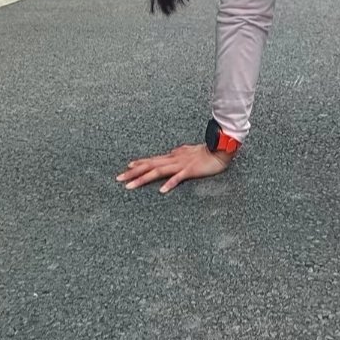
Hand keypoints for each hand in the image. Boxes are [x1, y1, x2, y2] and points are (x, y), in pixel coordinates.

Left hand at [116, 142, 232, 193]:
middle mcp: (173, 159)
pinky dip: (170, 183)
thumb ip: (179, 152)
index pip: (152, 160)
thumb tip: (172, 152)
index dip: (139, 164)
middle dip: (133, 173)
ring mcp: (181, 165)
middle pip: (150, 166)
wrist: (220, 150)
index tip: (126, 168)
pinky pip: (178, 178)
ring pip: (158, 171)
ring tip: (130, 186)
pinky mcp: (190, 170)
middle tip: (118, 178)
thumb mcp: (189, 151)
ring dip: (143, 178)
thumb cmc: (206, 152)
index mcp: (173, 156)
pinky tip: (161, 190)